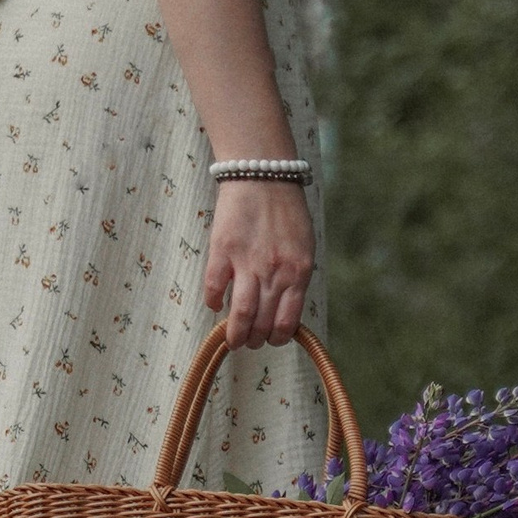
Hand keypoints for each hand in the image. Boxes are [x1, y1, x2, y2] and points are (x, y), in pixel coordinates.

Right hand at [203, 179, 313, 348]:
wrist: (264, 175)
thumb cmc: (287, 210)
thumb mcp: (304, 247)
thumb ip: (296, 277)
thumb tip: (284, 307)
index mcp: (298, 273)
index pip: (287, 322)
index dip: (277, 339)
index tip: (270, 340)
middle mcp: (274, 273)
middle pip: (262, 324)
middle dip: (255, 340)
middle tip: (248, 342)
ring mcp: (247, 263)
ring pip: (239, 314)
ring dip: (235, 334)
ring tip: (232, 340)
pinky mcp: (223, 251)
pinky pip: (214, 287)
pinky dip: (214, 302)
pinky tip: (215, 305)